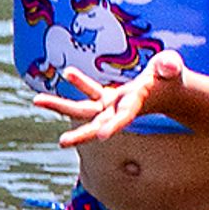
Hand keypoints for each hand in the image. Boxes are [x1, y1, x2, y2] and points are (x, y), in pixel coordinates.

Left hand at [31, 49, 186, 145]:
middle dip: (80, 134)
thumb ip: (170, 67)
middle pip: (96, 123)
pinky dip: (80, 82)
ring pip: (83, 109)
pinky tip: (67, 72)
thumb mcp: (172, 68)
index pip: (124, 117)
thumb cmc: (170, 77)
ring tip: (35, 101)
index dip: (114, 125)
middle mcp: (119, 110)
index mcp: (136, 105)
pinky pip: (90, 91)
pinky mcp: (107, 98)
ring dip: (60, 106)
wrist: (168, 89)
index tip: (101, 136)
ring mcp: (111, 105)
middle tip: (61, 143)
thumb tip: (169, 66)